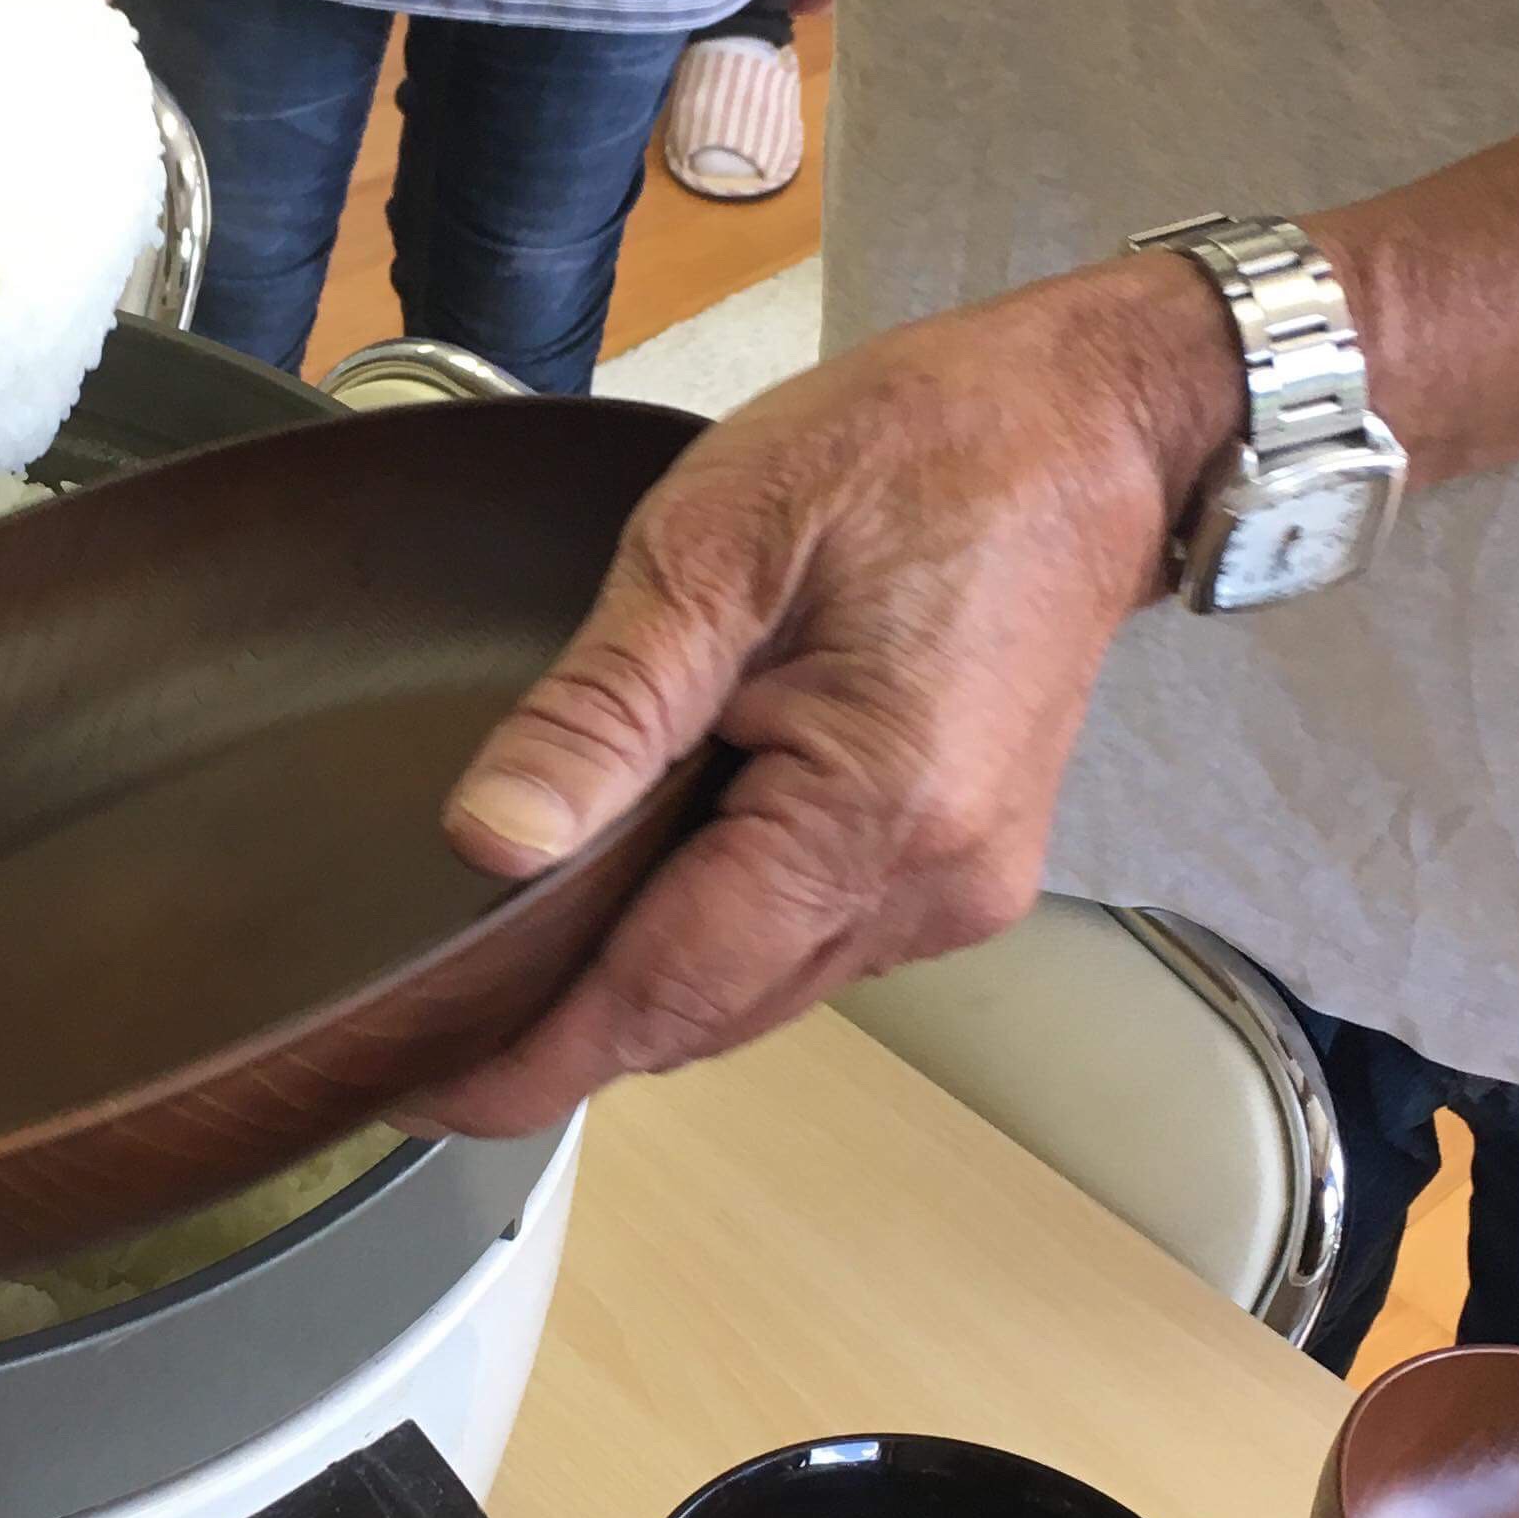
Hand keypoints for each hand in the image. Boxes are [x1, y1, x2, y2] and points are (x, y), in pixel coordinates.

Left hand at [407, 259, 1239, 1136]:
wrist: (1092, 424)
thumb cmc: (922, 450)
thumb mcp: (718, 545)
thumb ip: (602, 708)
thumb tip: (491, 840)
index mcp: (875, 812)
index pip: (665, 992)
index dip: (534, 1057)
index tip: (426, 1093)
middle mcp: (933, 885)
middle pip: (709, 1017)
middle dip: (569, 1033)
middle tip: (431, 1027)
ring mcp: (962, 889)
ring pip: (758, 993)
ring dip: (643, 986)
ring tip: (511, 965)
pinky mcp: (965, 869)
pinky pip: (809, 944)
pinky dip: (716, 936)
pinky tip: (641, 889)